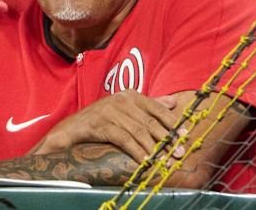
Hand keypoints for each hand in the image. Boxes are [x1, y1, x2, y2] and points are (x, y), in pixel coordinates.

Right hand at [30, 90, 184, 162]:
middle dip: (166, 139)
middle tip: (178, 152)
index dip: (172, 122)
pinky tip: (143, 161)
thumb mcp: (125, 110)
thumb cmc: (101, 120)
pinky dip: (135, 151)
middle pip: (149, 121)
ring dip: (153, 149)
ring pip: (138, 131)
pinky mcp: (100, 124)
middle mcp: (121, 100)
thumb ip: (149, 105)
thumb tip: (173, 102)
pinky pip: (123, 139)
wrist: (70, 128)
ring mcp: (110, 111)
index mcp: (130, 95)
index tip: (184, 134)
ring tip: (163, 160)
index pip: (156, 107)